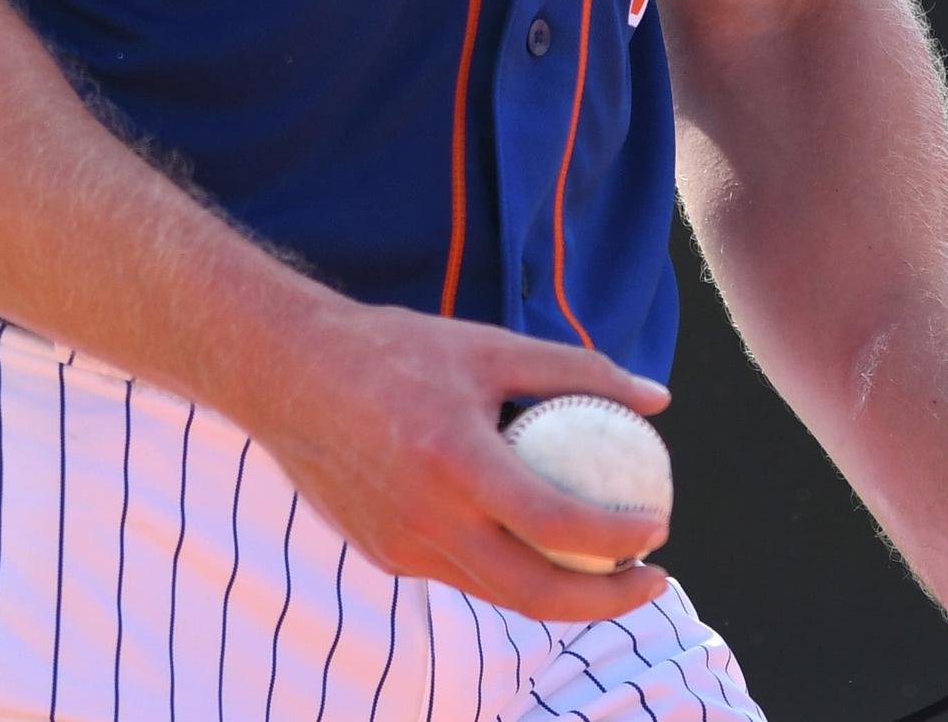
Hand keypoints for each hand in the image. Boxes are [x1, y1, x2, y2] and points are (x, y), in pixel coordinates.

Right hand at [221, 285, 674, 624]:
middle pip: (534, 593)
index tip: (660, 527)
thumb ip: (577, 371)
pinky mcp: (383, 555)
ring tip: (607, 567)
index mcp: (455, 462)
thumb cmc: (396, 350)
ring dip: (561, 594)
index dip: (619, 539)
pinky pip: (460, 572)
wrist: (287, 374)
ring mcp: (400, 547)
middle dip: (607, 602)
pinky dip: (505, 566)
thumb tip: (659, 397)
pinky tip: (534, 541)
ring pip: (497, 592)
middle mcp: (426, 518)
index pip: (556, 526)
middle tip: (653, 579)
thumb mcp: (490, 345)